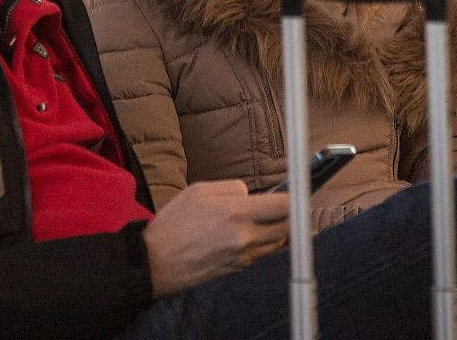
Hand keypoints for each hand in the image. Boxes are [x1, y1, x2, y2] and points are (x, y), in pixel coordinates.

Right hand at [142, 180, 289, 298]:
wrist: (157, 261)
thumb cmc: (175, 222)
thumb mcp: (199, 190)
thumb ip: (231, 187)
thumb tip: (250, 194)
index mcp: (236, 212)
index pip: (282, 206)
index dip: (296, 198)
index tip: (299, 193)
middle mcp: (245, 237)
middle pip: (286, 228)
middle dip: (291, 215)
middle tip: (287, 205)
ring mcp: (243, 256)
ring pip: (277, 243)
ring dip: (279, 230)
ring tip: (269, 218)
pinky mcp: (238, 269)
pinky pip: (262, 254)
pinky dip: (265, 243)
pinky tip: (253, 234)